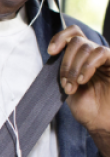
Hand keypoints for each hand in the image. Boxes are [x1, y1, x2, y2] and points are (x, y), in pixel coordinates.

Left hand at [48, 25, 109, 156]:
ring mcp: (105, 59)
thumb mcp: (68, 86)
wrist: (101, 122)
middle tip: (65, 84)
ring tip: (73, 86)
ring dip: (74, 67)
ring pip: (86, 47)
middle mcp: (94, 55)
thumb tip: (53, 53)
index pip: (73, 34)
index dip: (60, 37)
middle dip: (65, 63)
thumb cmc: (86, 107)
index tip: (51, 52)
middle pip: (76, 42)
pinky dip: (87, 66)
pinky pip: (100, 53)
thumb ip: (63, 69)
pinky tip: (83, 80)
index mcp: (81, 58)